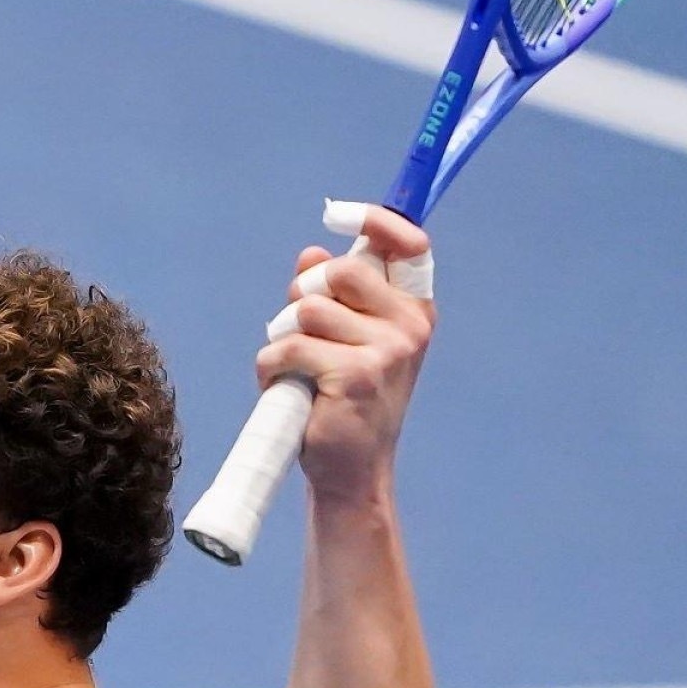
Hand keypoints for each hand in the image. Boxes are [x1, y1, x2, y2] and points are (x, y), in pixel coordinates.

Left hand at [257, 204, 433, 507]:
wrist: (350, 472)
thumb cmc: (344, 402)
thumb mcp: (344, 341)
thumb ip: (331, 296)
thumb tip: (310, 254)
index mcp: (413, 310)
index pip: (409, 244)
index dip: (374, 220)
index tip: (336, 216)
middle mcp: (409, 326)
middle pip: (338, 272)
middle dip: (303, 296)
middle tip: (301, 332)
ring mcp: (387, 351)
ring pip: (306, 311)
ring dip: (283, 339)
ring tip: (295, 371)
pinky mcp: (354, 375)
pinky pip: (288, 347)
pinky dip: (272, 367)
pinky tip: (286, 389)